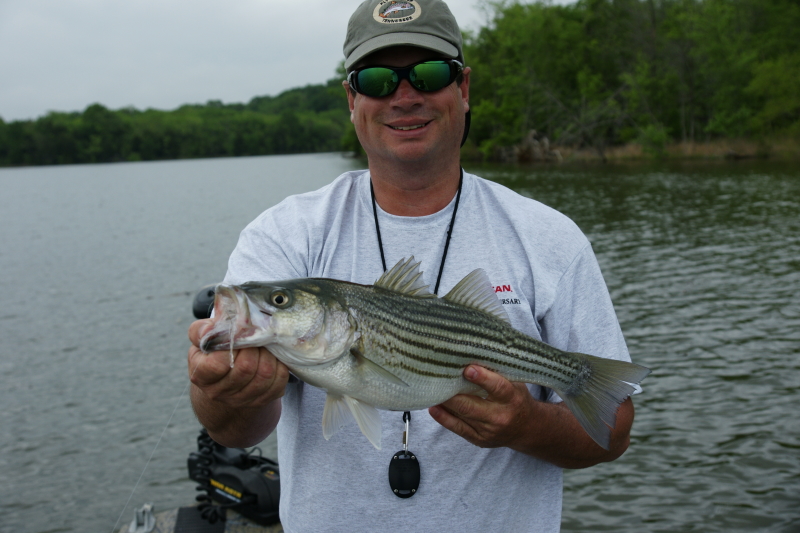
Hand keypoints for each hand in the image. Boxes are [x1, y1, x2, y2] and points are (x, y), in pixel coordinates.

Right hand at [187, 319, 288, 445]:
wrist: (226, 375)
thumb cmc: (214, 351)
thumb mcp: (203, 339)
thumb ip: (201, 331)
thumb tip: (208, 330)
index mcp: (201, 375)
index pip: (219, 364)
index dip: (233, 345)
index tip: (238, 333)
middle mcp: (218, 392)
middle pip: (246, 368)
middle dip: (255, 347)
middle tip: (256, 336)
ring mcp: (240, 400)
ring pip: (265, 375)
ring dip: (269, 356)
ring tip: (265, 346)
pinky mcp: (261, 401)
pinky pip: (278, 382)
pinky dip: (280, 366)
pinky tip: (273, 358)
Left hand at [428, 365, 536, 448]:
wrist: (527, 429)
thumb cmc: (516, 399)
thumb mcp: (514, 384)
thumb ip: (496, 373)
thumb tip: (470, 357)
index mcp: (512, 399)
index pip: (497, 388)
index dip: (482, 378)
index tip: (467, 369)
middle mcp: (500, 416)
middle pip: (471, 406)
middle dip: (452, 393)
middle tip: (437, 379)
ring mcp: (488, 431)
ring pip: (462, 416)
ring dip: (444, 403)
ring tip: (431, 391)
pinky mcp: (479, 440)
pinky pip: (458, 429)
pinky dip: (444, 418)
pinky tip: (434, 408)